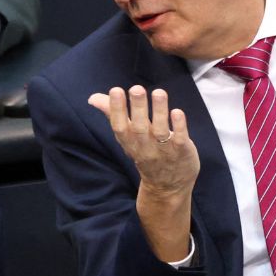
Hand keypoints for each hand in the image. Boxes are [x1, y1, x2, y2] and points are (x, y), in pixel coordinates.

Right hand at [88, 85, 198, 262]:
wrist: (167, 187)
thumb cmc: (145, 153)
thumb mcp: (127, 137)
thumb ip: (113, 114)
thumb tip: (93, 98)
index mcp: (129, 141)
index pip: (119, 126)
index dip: (116, 109)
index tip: (116, 90)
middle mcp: (144, 146)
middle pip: (139, 127)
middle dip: (138, 108)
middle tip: (136, 88)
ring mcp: (163, 150)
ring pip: (161, 131)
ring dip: (160, 112)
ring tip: (159, 92)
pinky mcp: (182, 152)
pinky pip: (180, 139)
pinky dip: (179, 127)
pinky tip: (177, 112)